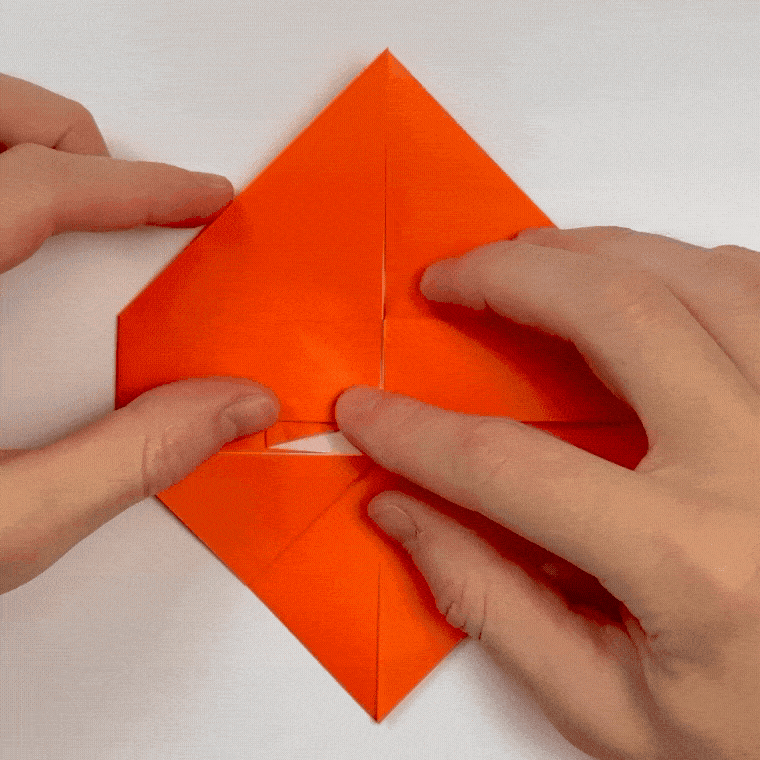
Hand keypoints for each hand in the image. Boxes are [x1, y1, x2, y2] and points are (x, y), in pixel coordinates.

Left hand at [0, 74, 278, 593]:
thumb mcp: (4, 521)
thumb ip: (131, 457)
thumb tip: (228, 408)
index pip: (40, 190)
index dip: (140, 188)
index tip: (198, 196)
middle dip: (72, 142)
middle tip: (126, 196)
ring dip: (21, 152)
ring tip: (68, 205)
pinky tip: (9, 248)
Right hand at [337, 227, 759, 759]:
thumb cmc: (754, 738)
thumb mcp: (609, 708)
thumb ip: (491, 602)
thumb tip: (402, 515)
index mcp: (694, 563)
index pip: (510, 467)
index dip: (418, 433)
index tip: (368, 411)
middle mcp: (759, 467)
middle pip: (615, 316)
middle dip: (507, 279)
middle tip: (449, 279)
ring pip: (694, 277)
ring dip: (593, 250)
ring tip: (527, 257)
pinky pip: (755, 289)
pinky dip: (681, 265)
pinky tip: (633, 278)